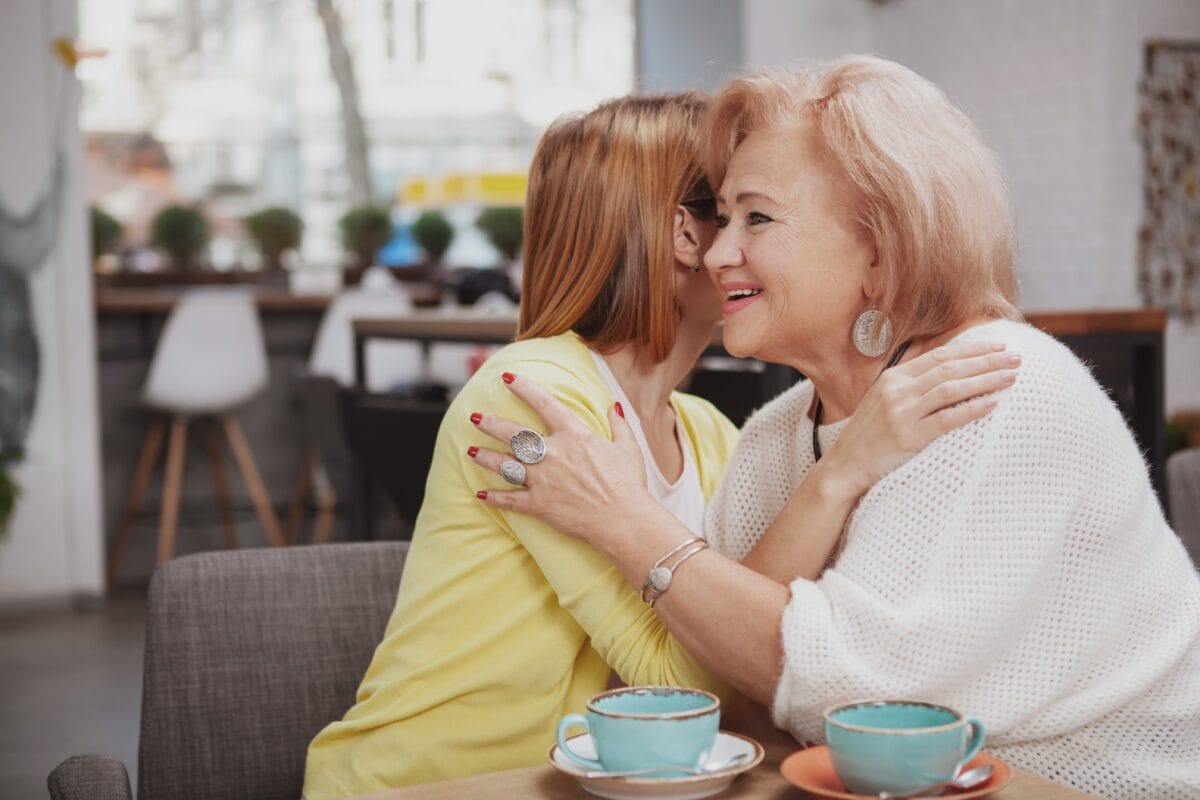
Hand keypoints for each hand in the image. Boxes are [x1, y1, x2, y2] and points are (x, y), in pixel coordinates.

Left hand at [467, 374, 651, 544]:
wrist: (622, 519)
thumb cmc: (628, 483)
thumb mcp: (628, 447)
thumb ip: (618, 424)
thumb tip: (614, 406)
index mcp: (573, 435)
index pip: (543, 403)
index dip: (524, 388)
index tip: (507, 378)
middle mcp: (552, 453)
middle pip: (513, 434)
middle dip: (491, 423)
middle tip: (474, 416)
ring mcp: (542, 479)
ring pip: (505, 464)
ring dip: (485, 456)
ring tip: (470, 450)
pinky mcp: (538, 504)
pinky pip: (510, 499)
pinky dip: (493, 497)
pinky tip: (480, 493)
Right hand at [819, 339, 1018, 500]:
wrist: (846, 465)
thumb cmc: (869, 435)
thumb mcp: (883, 399)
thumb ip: (910, 383)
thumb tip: (944, 365)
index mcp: (893, 377)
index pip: (939, 355)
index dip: (972, 349)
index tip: (998, 346)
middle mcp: (898, 390)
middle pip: (950, 368)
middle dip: (987, 361)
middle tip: (1016, 358)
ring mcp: (902, 413)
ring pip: (952, 389)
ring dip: (985, 381)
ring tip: (1011, 377)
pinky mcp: (909, 436)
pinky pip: (947, 419)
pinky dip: (971, 409)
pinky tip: (992, 403)